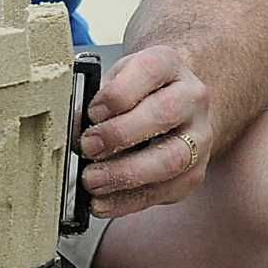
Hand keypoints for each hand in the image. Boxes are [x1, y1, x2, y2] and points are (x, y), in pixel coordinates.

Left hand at [77, 45, 213, 219]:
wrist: (172, 101)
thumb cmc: (136, 90)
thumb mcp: (115, 77)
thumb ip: (94, 97)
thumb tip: (69, 126)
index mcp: (167, 65)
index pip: (150, 70)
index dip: (118, 94)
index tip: (92, 112)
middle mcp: (191, 98)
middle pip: (163, 114)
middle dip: (120, 134)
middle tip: (87, 147)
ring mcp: (199, 136)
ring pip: (171, 159)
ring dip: (126, 174)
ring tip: (91, 181)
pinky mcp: (195, 171)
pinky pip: (166, 190)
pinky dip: (129, 201)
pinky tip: (103, 202)